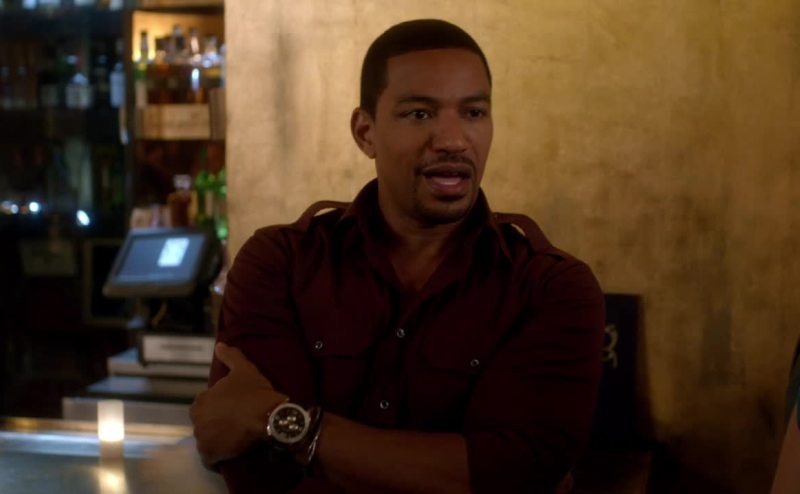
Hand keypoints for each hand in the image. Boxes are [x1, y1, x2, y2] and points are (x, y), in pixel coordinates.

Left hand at [191, 342, 288, 467]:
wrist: (269, 418)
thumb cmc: (255, 393)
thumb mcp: (245, 370)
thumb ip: (230, 356)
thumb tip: (219, 345)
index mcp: (201, 400)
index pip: (205, 406)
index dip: (219, 408)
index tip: (233, 410)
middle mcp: (196, 420)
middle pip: (205, 424)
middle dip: (216, 425)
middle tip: (236, 425)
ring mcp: (202, 439)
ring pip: (207, 441)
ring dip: (218, 441)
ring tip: (236, 440)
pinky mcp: (210, 455)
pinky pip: (210, 459)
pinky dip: (218, 458)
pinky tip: (231, 454)